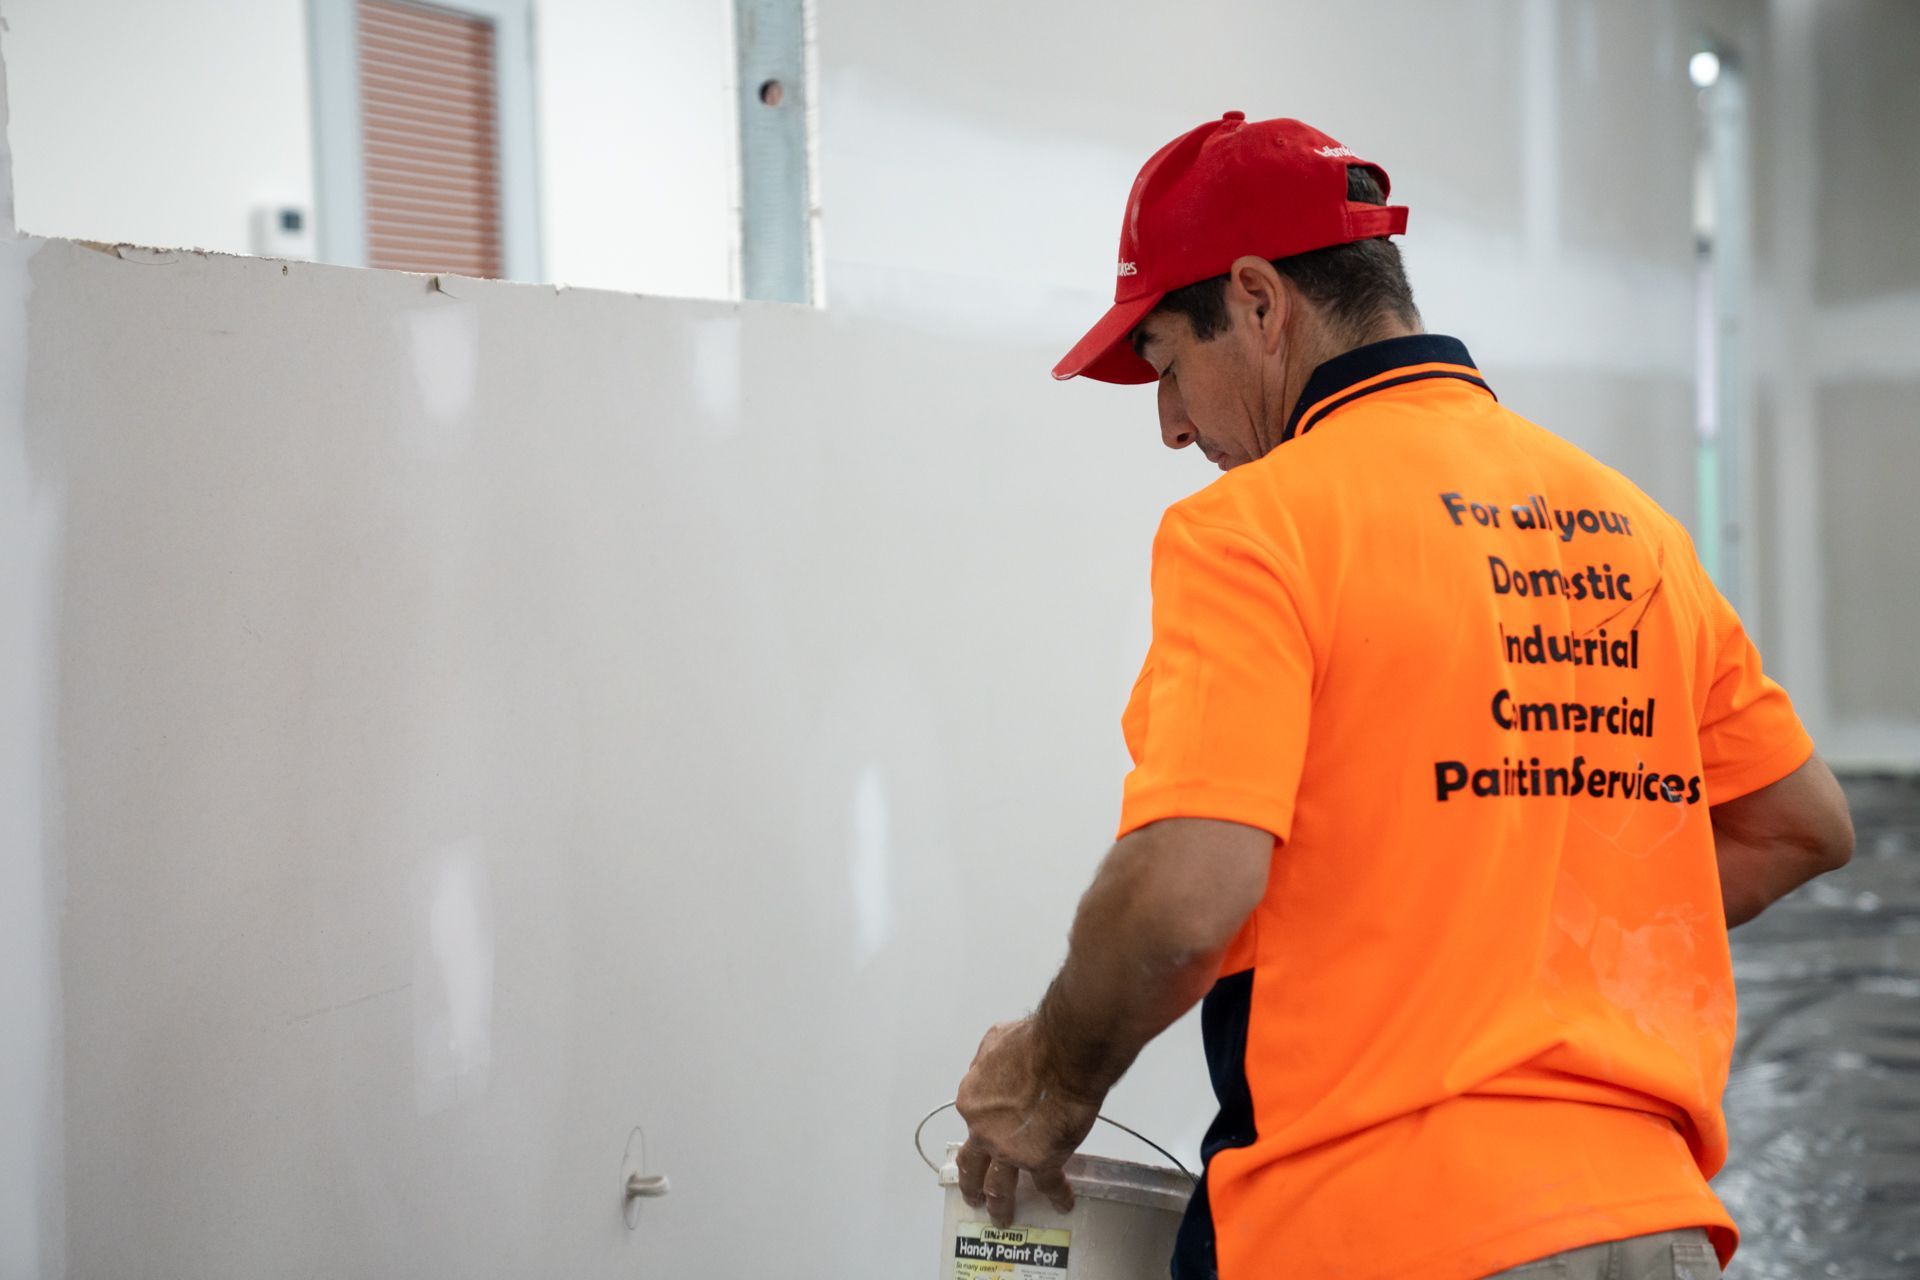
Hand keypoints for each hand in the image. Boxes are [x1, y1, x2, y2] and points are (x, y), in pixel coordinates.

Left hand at [953, 1018, 1102, 1226]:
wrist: (1064, 1054)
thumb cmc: (1034, 1042)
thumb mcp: (994, 1041)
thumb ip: (987, 1062)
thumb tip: (993, 1066)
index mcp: (971, 1101)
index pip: (972, 1121)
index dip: (982, 1127)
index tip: (987, 1134)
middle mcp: (983, 1131)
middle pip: (971, 1165)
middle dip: (970, 1184)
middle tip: (973, 1197)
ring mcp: (1009, 1150)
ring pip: (998, 1186)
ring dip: (999, 1204)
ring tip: (1001, 1217)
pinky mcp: (1040, 1161)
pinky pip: (1048, 1184)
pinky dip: (1056, 1195)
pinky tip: (1062, 1203)